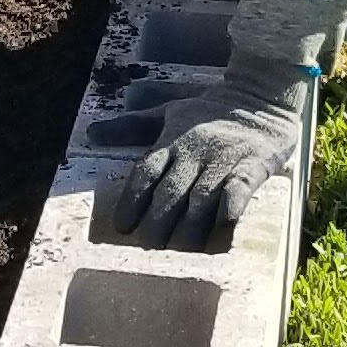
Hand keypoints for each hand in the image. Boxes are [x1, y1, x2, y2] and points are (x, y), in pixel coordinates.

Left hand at [113, 52, 310, 248]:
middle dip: (159, 219)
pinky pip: (241, 185)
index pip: (146, 172)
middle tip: (149, 247)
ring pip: (203, 194)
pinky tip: (226, 221)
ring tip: (182, 249)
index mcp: (171, 141)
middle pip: (172, 189)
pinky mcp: (253, 164)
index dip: (133, 199)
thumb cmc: (205, 112)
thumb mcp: (165, 113)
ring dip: (192, 222)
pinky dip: (233, 202)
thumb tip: (90, 133)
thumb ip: (130, 127)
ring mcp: (223, 159)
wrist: (256, 97)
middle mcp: (193, 152)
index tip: (122, 227)